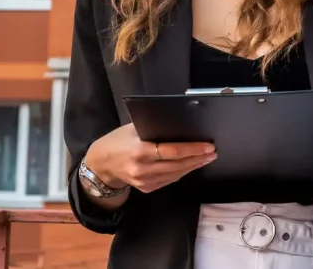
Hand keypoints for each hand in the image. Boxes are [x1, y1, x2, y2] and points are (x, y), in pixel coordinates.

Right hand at [84, 123, 216, 193]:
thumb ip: (153, 127)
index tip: (208, 146)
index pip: (173, 151)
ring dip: (193, 166)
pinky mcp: (146, 188)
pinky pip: (169, 180)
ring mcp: (145, 181)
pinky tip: (190, 165)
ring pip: (175, 174)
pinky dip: (181, 172)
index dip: (193, 149)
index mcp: (140, 151)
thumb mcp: (132, 129)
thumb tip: (178, 123)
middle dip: (198, 158)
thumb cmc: (117, 141)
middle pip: (178, 165)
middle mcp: (143, 169)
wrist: (100, 164)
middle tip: (212, 152)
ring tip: (206, 158)